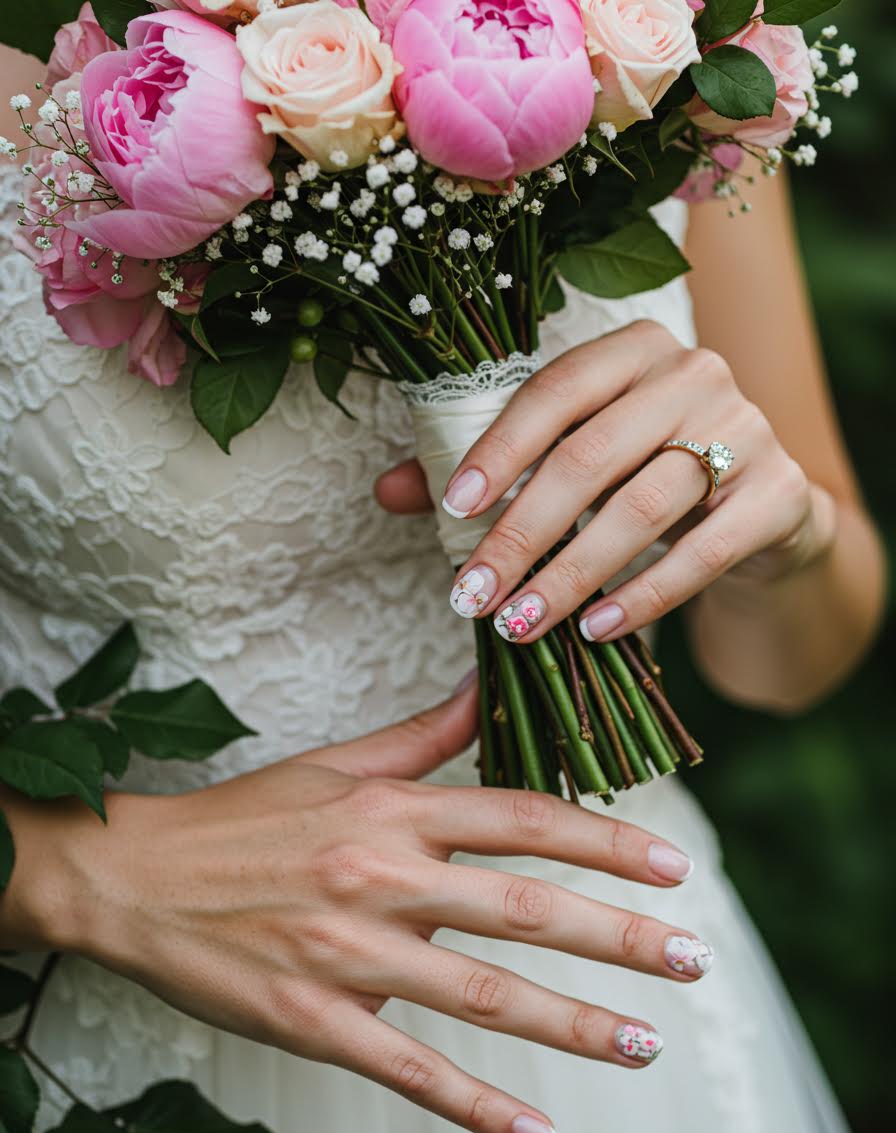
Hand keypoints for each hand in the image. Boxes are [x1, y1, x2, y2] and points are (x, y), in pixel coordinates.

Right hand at [3, 682, 709, 1132]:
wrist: (135, 877)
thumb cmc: (242, 819)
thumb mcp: (335, 765)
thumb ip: (425, 736)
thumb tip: (488, 689)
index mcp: (391, 812)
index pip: (523, 821)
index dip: (606, 843)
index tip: (671, 868)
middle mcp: (381, 878)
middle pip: (525, 909)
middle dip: (620, 937)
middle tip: (691, 960)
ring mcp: (349, 954)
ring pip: (484, 994)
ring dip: (576, 1024)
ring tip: (648, 1041)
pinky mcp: (312, 1020)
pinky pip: (410, 1070)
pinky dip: (477, 1105)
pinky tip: (536, 1128)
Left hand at [379, 321, 836, 642]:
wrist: (759, 510)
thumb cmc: (644, 475)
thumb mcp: (571, 462)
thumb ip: (488, 469)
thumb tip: (385, 490)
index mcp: (633, 350)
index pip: (554, 390)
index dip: (499, 449)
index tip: (452, 508)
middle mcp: (694, 374)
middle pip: (591, 457)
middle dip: (521, 533)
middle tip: (470, 596)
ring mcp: (746, 430)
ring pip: (643, 508)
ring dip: (571, 575)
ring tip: (519, 624)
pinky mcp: (780, 495)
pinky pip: (703, 552)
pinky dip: (643, 597)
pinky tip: (594, 629)